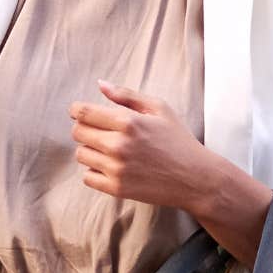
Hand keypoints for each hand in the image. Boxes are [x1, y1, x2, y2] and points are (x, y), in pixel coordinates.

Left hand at [68, 79, 221, 211]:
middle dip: (84, 129)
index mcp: (128, 122)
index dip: (77, 110)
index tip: (81, 112)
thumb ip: (127, 95)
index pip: (83, 113)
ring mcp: (116, 169)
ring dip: (90, 150)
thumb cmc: (178, 141)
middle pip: (78, 133)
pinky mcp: (116, 188)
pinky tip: (111, 166)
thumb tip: (100, 84)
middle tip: (100, 131)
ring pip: (81, 154)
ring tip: (109, 150)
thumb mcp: (159, 109)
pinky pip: (87, 177)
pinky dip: (95, 171)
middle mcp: (119, 145)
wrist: (195, 178)